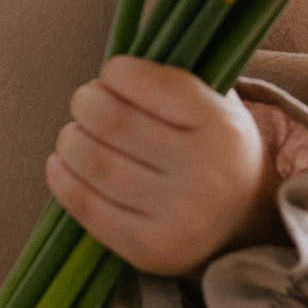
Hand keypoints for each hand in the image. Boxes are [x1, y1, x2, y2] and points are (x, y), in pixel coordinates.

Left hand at [44, 56, 283, 276]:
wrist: (245, 223)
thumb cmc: (214, 147)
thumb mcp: (216, 103)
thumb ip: (174, 75)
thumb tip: (112, 58)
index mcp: (222, 128)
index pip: (152, 85)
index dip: (117, 72)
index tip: (112, 73)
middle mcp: (204, 174)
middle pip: (112, 123)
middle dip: (86, 103)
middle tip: (86, 102)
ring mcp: (177, 216)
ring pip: (94, 164)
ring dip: (69, 140)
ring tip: (74, 134)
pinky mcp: (149, 250)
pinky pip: (87, 207)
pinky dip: (62, 179)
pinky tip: (62, 164)